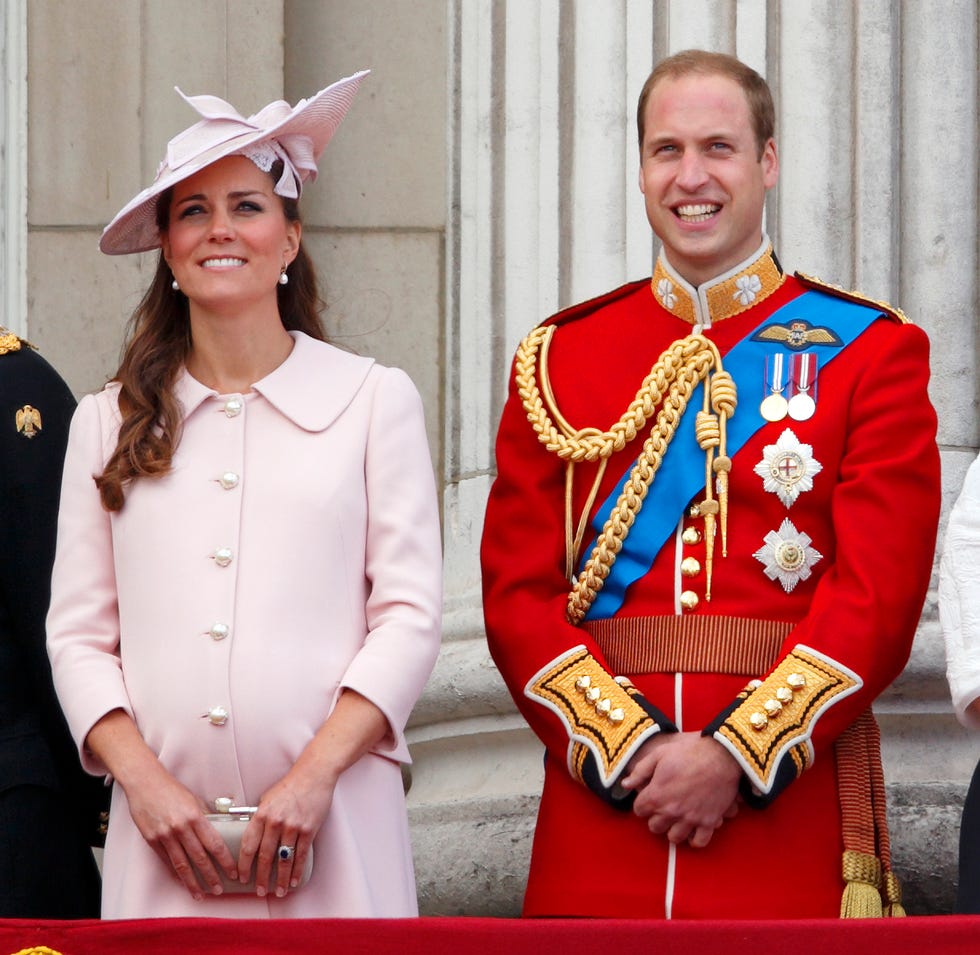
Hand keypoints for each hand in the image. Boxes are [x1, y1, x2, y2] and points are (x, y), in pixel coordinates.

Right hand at [124, 764, 237, 898]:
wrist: (145, 783)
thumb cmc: (172, 790)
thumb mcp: (194, 800)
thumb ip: (205, 817)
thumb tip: (219, 830)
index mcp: (195, 816)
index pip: (214, 844)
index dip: (225, 861)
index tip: (233, 872)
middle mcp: (181, 828)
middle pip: (199, 858)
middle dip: (211, 877)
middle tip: (219, 889)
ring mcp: (165, 836)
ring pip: (182, 865)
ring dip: (192, 882)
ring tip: (200, 894)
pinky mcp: (152, 840)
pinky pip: (166, 861)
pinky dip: (176, 874)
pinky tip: (183, 882)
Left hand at [237, 766, 335, 897]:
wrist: (314, 774)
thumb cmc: (290, 785)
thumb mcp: (267, 798)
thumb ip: (259, 817)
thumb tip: (252, 835)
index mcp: (261, 814)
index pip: (248, 846)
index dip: (243, 865)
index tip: (241, 878)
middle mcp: (275, 822)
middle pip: (264, 857)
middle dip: (260, 878)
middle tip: (259, 891)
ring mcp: (293, 827)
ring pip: (283, 860)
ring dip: (280, 879)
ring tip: (278, 892)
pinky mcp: (308, 829)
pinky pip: (301, 855)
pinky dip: (297, 870)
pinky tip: (293, 881)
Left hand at [621, 731, 740, 847]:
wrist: (720, 755)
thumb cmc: (688, 752)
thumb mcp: (659, 754)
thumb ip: (640, 771)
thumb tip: (625, 784)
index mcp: (656, 795)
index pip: (639, 811)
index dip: (642, 803)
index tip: (648, 797)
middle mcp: (671, 811)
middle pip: (654, 827)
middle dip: (656, 818)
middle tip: (662, 808)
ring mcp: (690, 819)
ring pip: (674, 838)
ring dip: (673, 829)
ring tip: (676, 819)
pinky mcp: (708, 821)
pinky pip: (698, 842)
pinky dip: (694, 839)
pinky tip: (692, 829)